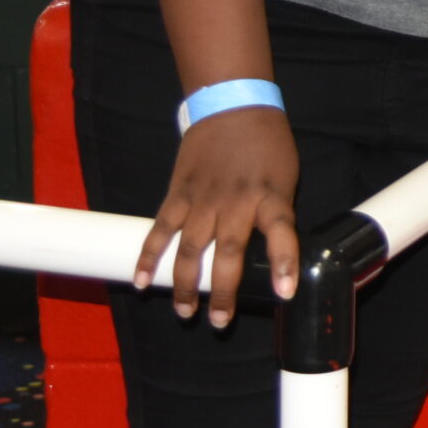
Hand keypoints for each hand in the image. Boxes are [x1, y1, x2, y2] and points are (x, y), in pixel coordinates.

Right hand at [133, 106, 299, 328]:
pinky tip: (141, 281)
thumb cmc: (268, 146)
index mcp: (271, 196)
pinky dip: (149, 255)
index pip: (282, 233)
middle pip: (229, 252)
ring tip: (185, 311)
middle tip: (221, 321)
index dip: (284, 263)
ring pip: (191, 248)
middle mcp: (237, 200)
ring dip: (185, 283)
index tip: (285, 293)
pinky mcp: (178, 193)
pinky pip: (161, 228)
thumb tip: (276, 255)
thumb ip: (276, 213)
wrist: (235, 106)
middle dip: (224, 290)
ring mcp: (204, 198)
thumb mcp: (286, 177)